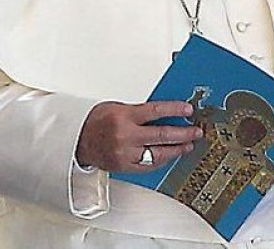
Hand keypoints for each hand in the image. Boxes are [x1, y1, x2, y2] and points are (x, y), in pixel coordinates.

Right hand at [76, 101, 201, 173]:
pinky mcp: (125, 166)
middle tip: (195, 131)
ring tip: (187, 145)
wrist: (77, 140)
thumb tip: (163, 113)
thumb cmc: (95, 121)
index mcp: (123, 116)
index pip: (155, 111)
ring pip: (159, 153)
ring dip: (177, 149)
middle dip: (183, 133)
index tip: (188, 110)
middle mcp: (126, 135)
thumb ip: (138, 111)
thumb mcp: (115, 107)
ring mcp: (126, 153)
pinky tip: (170, 156)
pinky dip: (162, 160)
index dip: (174, 110)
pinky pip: (150, 165)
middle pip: (162, 135)